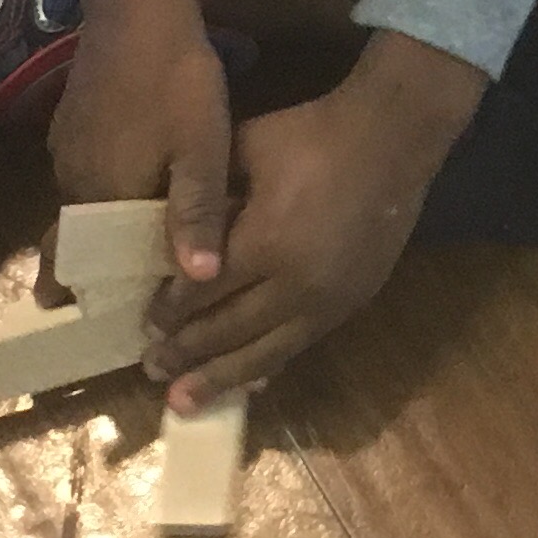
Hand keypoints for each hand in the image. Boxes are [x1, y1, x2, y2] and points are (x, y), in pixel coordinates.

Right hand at [47, 0, 238, 292]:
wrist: (137, 5)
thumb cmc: (175, 80)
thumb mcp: (202, 148)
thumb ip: (198, 213)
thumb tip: (197, 282)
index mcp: (98, 195)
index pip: (80, 263)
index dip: (89, 293)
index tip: (98, 322)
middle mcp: (70, 180)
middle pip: (75, 240)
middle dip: (89, 269)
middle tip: (107, 296)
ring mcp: (65, 149)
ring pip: (79, 205)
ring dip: (96, 230)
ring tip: (126, 250)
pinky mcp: (70, 122)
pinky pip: (83, 175)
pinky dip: (100, 194)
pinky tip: (130, 189)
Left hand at [146, 31, 485, 409]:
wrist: (393, 139)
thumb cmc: (312, 135)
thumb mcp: (246, 150)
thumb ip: (206, 197)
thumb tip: (165, 236)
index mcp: (266, 242)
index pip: (203, 291)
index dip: (169, 311)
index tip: (144, 325)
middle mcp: (296, 284)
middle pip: (229, 330)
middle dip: (186, 353)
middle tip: (151, 371)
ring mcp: (327, 300)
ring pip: (265, 352)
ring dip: (222, 378)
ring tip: (185, 403)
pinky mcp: (350, 304)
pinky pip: (300, 346)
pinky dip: (268, 366)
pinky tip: (247, 383)